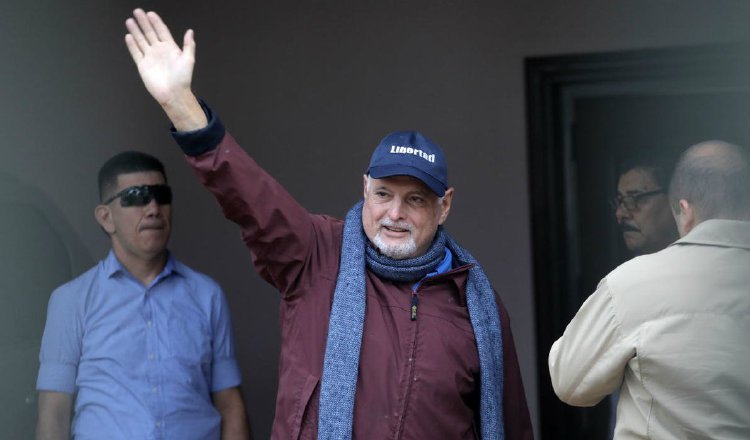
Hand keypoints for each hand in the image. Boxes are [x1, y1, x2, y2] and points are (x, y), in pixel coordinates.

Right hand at [125, 9, 205, 129]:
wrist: (173, 94)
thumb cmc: (183, 79)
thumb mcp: (189, 60)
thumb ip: (189, 45)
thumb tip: (190, 32)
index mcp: (170, 48)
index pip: (162, 31)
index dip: (156, 22)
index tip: (150, 13)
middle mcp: (159, 51)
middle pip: (149, 33)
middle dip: (143, 22)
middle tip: (137, 12)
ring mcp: (150, 57)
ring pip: (141, 41)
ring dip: (136, 31)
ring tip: (130, 21)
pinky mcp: (143, 65)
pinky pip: (136, 52)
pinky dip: (132, 45)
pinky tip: (129, 36)